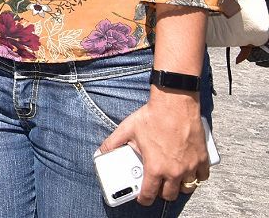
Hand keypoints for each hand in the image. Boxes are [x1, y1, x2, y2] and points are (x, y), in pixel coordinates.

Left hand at [98, 91, 207, 205]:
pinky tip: (189, 169)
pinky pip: (202, 176)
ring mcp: (190, 166)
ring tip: (172, 178)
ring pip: (187, 187)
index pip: (149, 194)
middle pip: (170, 195)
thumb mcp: (127, 130)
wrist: (175, 104)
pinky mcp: (202, 159)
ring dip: (179, 186)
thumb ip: (112, 144)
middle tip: (157, 185)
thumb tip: (101, 152)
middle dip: (162, 193)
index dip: (144, 199)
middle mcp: (174, 171)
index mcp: (155, 167)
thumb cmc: (152, 116)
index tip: (142, 198)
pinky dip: (196, 175)